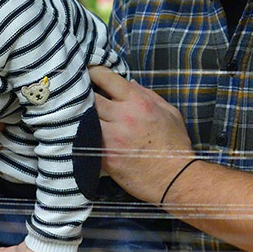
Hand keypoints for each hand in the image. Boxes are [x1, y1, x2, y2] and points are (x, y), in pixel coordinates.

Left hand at [89, 66, 195, 204]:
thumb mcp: (169, 113)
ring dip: (80, 115)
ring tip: (77, 113)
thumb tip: (130, 83)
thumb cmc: (175, 145)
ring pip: (83, 118)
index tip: (89, 73)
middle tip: (79, 94)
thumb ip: (148, 95)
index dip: (94, 72)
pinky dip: (82, 134)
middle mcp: (122, 116)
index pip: (106, 78)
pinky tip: (81, 133)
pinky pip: (85, 139)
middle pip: (89, 97)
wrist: (175, 178)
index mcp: (138, 102)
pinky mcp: (103, 155)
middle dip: (84, 94)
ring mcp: (110, 137)